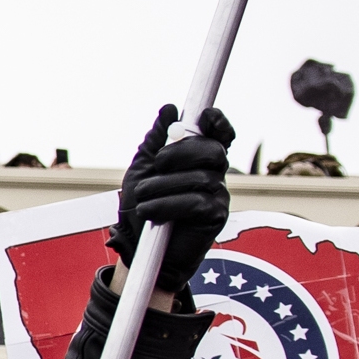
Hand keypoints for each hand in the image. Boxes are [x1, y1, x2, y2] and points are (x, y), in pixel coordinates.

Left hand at [110, 103, 234, 293]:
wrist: (138, 249)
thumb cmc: (141, 208)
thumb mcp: (142, 170)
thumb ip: (155, 141)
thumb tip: (169, 109)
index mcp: (198, 160)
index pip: (219, 134)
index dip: (217, 121)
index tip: (203, 116)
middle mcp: (214, 175)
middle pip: (213, 150)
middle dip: (181, 152)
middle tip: (158, 164)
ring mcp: (218, 196)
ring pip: (199, 177)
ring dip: (161, 186)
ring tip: (143, 199)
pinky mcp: (215, 217)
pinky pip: (196, 201)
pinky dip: (166, 204)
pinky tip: (150, 212)